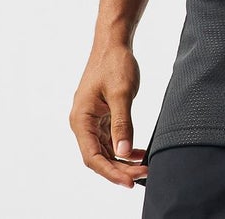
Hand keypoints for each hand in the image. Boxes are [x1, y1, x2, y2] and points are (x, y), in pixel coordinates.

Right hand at [69, 43, 147, 187]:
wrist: (113, 42)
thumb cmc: (114, 63)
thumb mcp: (121, 93)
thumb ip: (122, 124)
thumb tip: (123, 153)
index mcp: (81, 119)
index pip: (93, 156)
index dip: (111, 172)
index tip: (129, 182)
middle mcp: (82, 122)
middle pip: (99, 156)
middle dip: (119, 169)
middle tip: (143, 175)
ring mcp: (91, 119)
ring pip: (105, 149)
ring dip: (122, 160)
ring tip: (143, 167)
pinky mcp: (101, 115)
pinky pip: (110, 138)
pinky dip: (123, 147)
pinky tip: (137, 153)